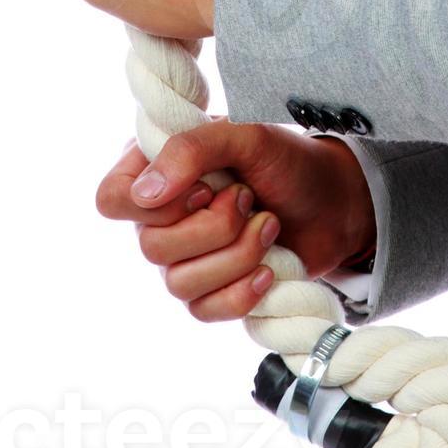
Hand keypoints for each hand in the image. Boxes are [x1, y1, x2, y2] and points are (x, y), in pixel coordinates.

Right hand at [92, 120, 375, 324]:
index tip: (205, 187)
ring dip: (237, 255)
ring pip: (179, 284)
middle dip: (216, 227)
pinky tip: (269, 267)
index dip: (156, 204)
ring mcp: (184, 258)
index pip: (112, 199)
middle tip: (251, 199)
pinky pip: (204, 311)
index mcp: (157, 170)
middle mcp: (161, 217)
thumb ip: (193, 148)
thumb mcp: (246, 136)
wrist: (335, 204)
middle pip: (150, 247)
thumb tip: (146, 192)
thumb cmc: (287, 161)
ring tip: (268, 226)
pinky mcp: (211, 292)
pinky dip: (242, 292)